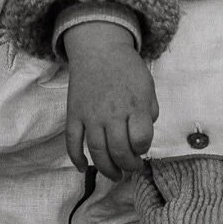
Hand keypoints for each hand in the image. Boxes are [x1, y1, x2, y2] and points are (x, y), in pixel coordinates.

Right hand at [61, 22, 158, 179]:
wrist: (99, 48)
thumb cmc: (127, 68)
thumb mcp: (147, 85)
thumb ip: (150, 111)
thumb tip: (143, 136)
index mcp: (135, 105)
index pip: (141, 139)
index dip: (143, 148)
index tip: (142, 147)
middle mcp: (112, 113)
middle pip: (119, 151)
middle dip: (128, 166)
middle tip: (131, 168)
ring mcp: (90, 115)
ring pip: (97, 152)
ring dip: (107, 169)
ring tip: (115, 175)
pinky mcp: (74, 114)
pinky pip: (72, 142)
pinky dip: (76, 159)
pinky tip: (84, 169)